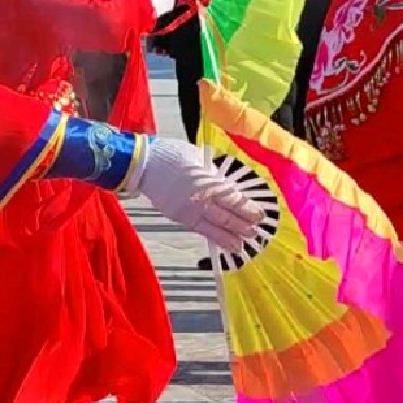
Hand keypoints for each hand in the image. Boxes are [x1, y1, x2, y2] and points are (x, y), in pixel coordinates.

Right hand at [134, 139, 266, 251]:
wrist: (142, 164)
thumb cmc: (171, 155)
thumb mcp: (197, 157)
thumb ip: (212, 173)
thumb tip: (225, 184)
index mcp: (207, 183)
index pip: (233, 199)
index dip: (247, 209)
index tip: (260, 216)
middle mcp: (200, 200)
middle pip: (226, 216)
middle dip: (242, 226)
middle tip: (255, 234)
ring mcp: (189, 211)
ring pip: (213, 227)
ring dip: (229, 238)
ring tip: (241, 247)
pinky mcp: (179, 217)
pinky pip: (199, 229)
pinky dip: (212, 237)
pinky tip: (221, 243)